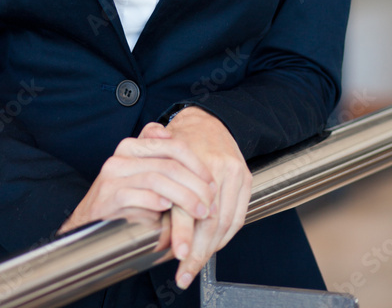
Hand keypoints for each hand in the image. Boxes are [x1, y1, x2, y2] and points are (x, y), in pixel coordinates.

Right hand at [56, 120, 217, 241]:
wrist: (86, 227)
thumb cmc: (122, 205)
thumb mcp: (144, 181)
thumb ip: (164, 166)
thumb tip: (199, 171)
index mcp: (132, 147)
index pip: (172, 144)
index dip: (196, 163)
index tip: (211, 181)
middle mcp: (122, 156)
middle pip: (168, 163)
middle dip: (195, 184)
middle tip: (210, 201)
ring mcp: (113, 176)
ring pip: (157, 178)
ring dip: (184, 197)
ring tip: (199, 211)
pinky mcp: (108, 197)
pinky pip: (138, 195)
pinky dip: (157, 203)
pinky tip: (168, 211)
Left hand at [145, 107, 251, 289]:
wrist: (207, 120)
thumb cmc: (177, 140)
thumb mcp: (156, 154)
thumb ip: (151, 180)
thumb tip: (144, 218)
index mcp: (188, 159)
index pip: (186, 203)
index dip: (182, 233)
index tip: (178, 256)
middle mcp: (215, 166)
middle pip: (209, 219)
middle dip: (198, 251)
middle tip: (185, 272)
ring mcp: (234, 172)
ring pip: (226, 222)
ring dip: (212, 248)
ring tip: (196, 265)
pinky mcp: (246, 178)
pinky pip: (239, 216)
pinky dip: (226, 236)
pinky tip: (213, 246)